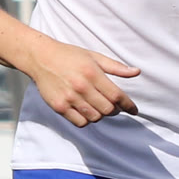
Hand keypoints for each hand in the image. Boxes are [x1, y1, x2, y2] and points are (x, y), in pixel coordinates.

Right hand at [23, 39, 138, 126]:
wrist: (41, 58)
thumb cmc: (70, 56)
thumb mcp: (94, 57)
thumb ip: (116, 67)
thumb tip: (136, 72)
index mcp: (92, 73)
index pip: (117, 96)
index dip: (128, 105)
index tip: (134, 110)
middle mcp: (81, 87)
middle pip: (108, 110)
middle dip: (115, 110)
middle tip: (115, 106)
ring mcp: (69, 98)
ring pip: (95, 117)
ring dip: (101, 115)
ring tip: (99, 107)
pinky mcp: (59, 106)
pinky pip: (80, 122)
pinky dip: (87, 120)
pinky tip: (87, 111)